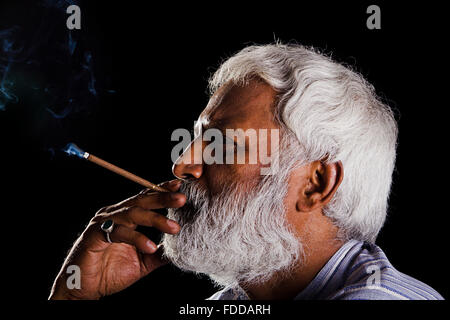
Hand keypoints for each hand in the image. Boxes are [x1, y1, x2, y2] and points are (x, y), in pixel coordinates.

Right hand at [49, 179, 185, 299]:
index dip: (162, 191)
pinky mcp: (94, 235)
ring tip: (174, 228)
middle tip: (182, 199)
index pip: (146, 199)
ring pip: (132, 213)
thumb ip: (159, 253)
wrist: (84, 288)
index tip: (180, 187)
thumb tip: (181, 248)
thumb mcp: (143, 262)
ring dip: (155, 219)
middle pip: (141, 201)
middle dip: (163, 198)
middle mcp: (114, 215)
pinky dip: (136, 238)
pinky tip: (150, 246)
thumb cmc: (110, 272)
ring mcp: (104, 223)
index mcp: (125, 216)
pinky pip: (119, 232)